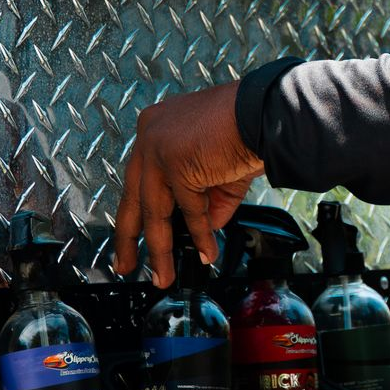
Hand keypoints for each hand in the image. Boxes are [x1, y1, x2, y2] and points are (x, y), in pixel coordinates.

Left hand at [113, 82, 263, 284]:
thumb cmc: (247, 131)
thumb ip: (206, 201)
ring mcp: (158, 148)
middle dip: (128, 237)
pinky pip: (188, 210)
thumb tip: (203, 232)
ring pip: (154, 209)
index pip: (138, 179)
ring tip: (163, 276)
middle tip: (124, 264)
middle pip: (132, 196)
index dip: (138, 211)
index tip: (134, 235)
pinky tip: (207, 253)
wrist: (265, 113)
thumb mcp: (218, 172)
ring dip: (160, 248)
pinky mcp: (175, 162)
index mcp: (154, 130)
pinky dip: (201, 234)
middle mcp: (149, 136)